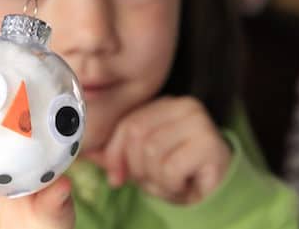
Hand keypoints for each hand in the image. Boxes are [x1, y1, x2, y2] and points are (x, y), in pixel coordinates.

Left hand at [84, 96, 230, 204]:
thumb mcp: (141, 161)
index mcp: (165, 103)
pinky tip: (184, 184)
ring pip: (151, 152)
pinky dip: (170, 185)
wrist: (216, 194)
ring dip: (155, 178)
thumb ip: (115, 153)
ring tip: (170, 181)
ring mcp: (199, 121)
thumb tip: (82, 151)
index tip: (115, 176)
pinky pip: (170, 167)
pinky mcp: (209, 143)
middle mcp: (184, 105)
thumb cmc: (178, 173)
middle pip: (137, 135)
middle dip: (136, 167)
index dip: (115, 153)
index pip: (127, 123)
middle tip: (152, 181)